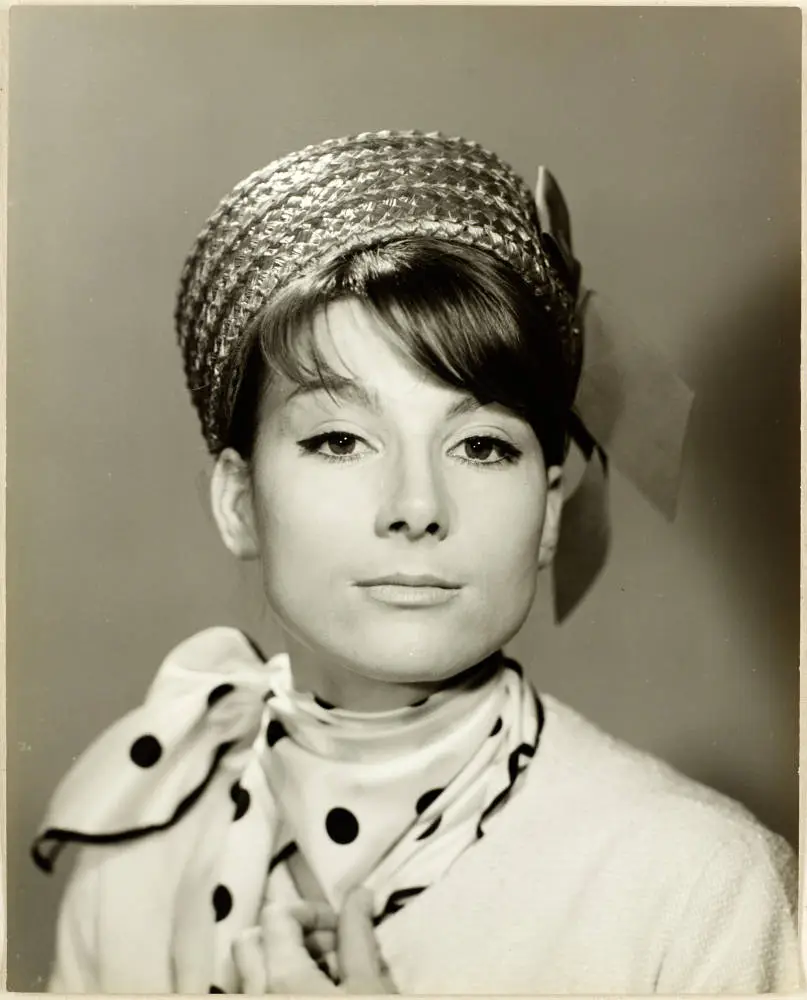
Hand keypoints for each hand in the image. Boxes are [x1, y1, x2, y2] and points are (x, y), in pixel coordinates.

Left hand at [233, 889, 396, 993]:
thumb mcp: (370, 986)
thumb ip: (359, 936)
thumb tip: (359, 893)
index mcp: (280, 976)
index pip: (276, 914)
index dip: (311, 912)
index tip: (342, 927)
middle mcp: (254, 992)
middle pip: (250, 940)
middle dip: (287, 935)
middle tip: (328, 950)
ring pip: (252, 971)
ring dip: (284, 962)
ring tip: (326, 976)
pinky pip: (256, 991)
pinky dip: (279, 985)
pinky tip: (314, 993)